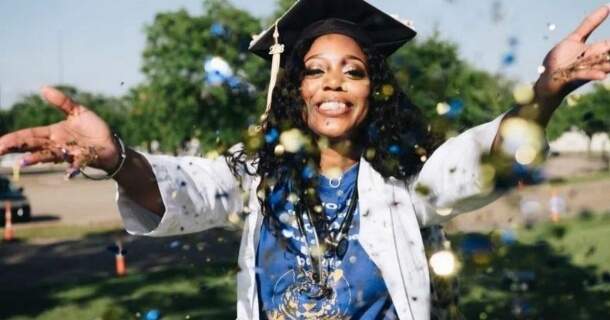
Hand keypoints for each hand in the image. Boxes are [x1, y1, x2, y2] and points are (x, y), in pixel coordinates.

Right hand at [0, 86, 119, 175]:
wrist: (111, 144)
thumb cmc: (94, 129)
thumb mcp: (78, 112)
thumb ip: (62, 102)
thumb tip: (43, 88)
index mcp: (52, 133)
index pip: (28, 135)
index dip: (14, 139)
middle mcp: (56, 145)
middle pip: (32, 146)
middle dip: (15, 149)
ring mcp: (68, 154)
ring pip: (48, 156)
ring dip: (35, 159)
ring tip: (22, 162)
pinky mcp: (82, 160)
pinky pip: (75, 164)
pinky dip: (71, 168)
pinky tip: (67, 172)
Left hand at [535, 4, 609, 104]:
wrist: (547, 81)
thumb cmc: (561, 60)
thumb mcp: (574, 39)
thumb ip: (589, 24)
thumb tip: (607, 6)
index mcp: (594, 51)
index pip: (609, 43)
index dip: (609, 38)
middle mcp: (593, 61)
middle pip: (608, 53)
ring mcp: (585, 70)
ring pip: (603, 67)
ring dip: (608, 66)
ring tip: (609, 67)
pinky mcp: (574, 77)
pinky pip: (585, 76)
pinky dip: (593, 75)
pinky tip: (602, 75)